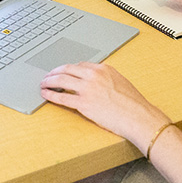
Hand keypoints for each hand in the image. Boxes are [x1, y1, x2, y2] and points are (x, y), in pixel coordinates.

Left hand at [41, 62, 169, 153]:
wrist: (138, 116)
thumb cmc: (133, 104)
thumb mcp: (121, 82)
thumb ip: (106, 79)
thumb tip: (97, 83)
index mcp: (104, 69)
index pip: (80, 65)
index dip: (68, 69)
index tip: (63, 72)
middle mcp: (94, 76)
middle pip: (67, 69)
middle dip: (55, 72)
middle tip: (48, 75)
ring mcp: (88, 89)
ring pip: (61, 80)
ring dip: (49, 81)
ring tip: (43, 84)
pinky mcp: (83, 103)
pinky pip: (61, 97)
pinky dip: (50, 94)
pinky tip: (45, 95)